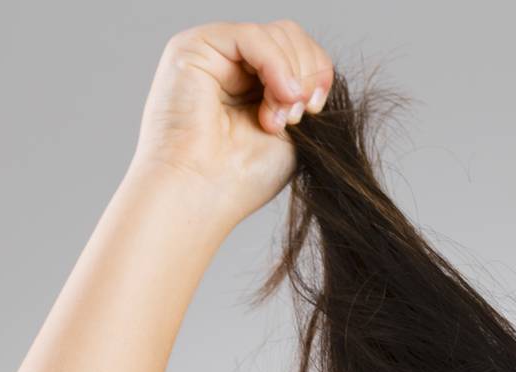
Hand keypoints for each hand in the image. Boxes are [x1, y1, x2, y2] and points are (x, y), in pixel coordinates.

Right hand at [127, 20, 333, 233]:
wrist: (199, 193)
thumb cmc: (240, 176)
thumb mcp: (290, 132)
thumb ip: (304, 94)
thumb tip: (321, 68)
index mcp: (253, 83)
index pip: (299, 51)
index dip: (317, 73)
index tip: (316, 111)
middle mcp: (232, 62)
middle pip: (291, 36)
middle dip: (307, 75)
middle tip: (296, 119)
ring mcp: (213, 51)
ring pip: (277, 34)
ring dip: (292, 77)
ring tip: (278, 120)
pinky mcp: (195, 45)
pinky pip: (253, 36)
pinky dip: (276, 65)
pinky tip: (280, 97)